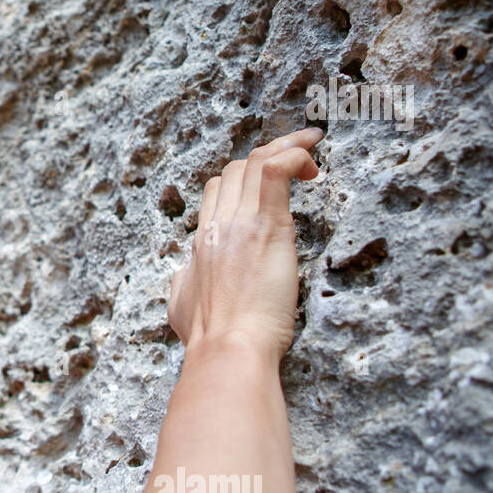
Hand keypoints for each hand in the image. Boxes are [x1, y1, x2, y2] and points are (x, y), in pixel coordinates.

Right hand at [167, 127, 323, 358]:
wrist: (227, 348)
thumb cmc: (210, 339)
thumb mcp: (181, 307)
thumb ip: (184, 284)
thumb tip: (185, 276)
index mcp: (202, 241)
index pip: (219, 190)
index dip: (245, 179)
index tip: (272, 187)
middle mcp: (218, 225)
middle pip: (237, 169)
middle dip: (268, 156)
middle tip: (299, 161)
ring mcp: (241, 223)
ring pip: (257, 161)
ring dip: (287, 146)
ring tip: (312, 144)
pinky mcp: (268, 227)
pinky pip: (276, 172)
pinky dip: (294, 155)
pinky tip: (312, 159)